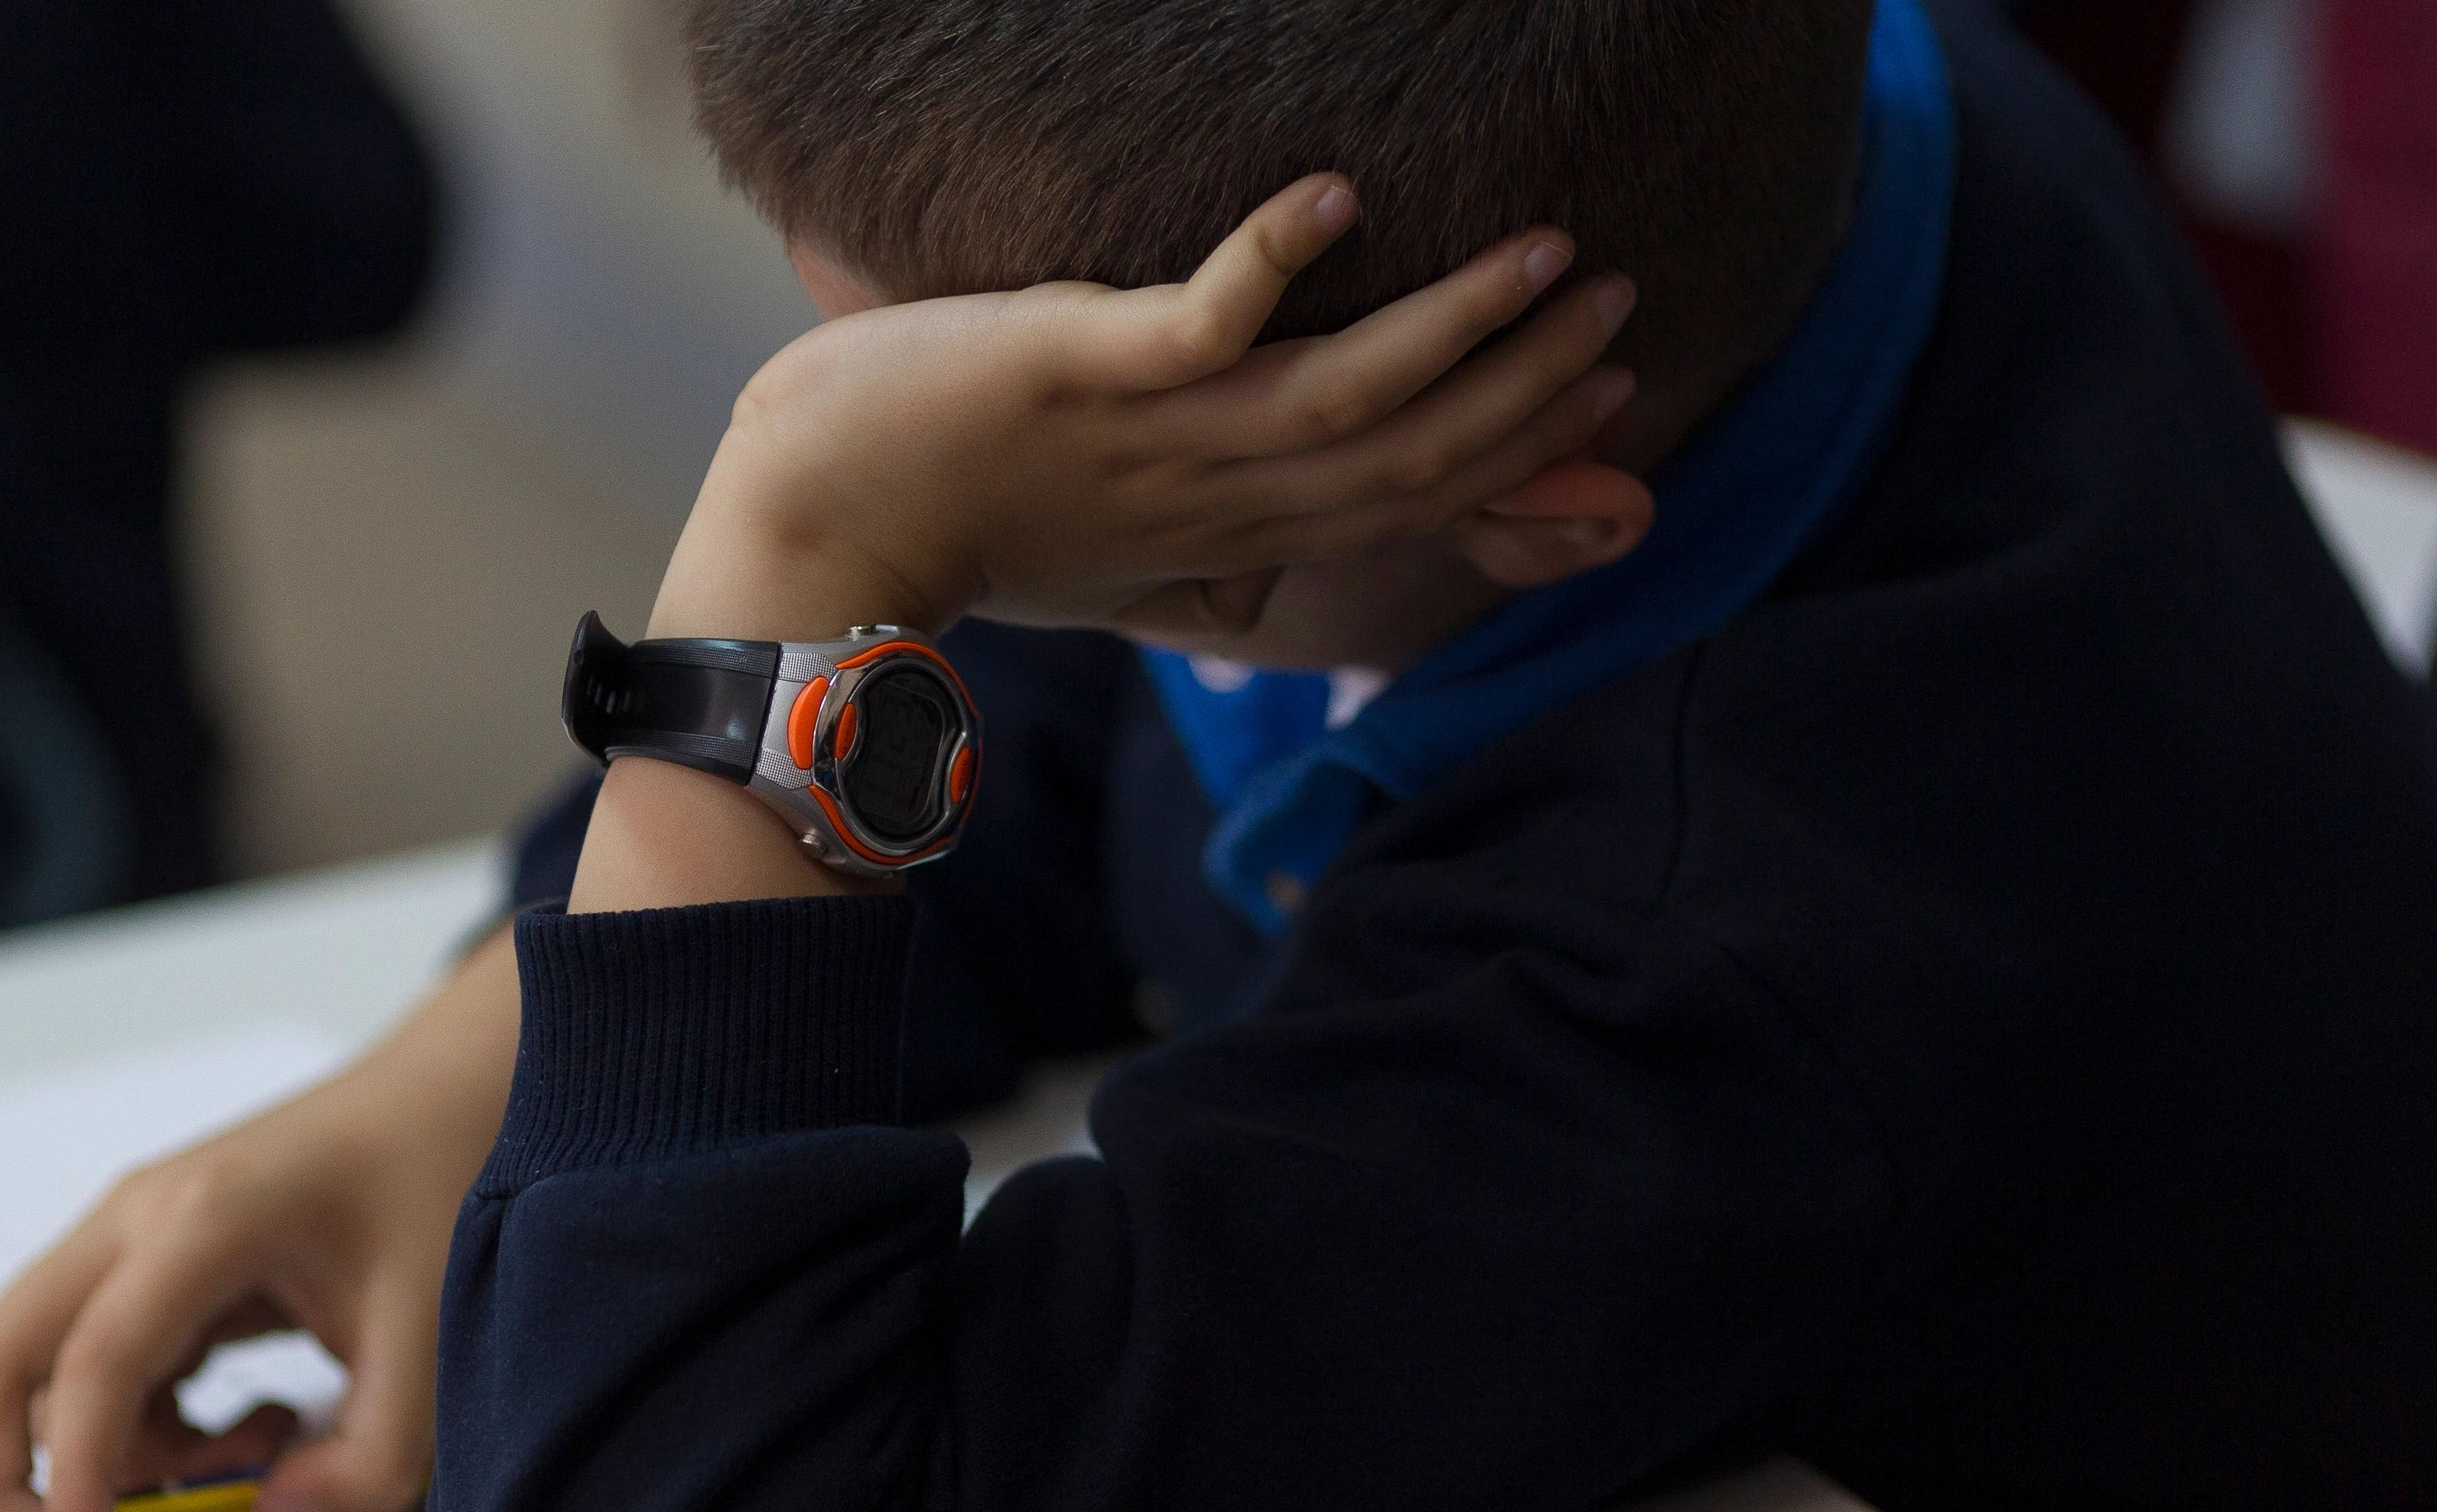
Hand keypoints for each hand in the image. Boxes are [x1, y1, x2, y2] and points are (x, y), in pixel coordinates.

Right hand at [0, 931, 522, 1511]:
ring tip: (252, 1449)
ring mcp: (133, 1230)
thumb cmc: (435, 1182)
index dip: (81, 1469)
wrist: (443, 1094)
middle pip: (2, 1355)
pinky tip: (253, 1418)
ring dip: (113, 1445)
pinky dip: (144, 1419)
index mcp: (207, 1217)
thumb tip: (277, 1511)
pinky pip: (100, 1362)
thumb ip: (368, 1451)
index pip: (98, 1361)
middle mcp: (141, 1216)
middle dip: (6, 1466)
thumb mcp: (427, 1333)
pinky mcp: (150, 1257)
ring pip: (44, 1368)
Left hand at [650, 172, 1640, 644]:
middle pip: (1409, 449)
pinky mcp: (1080, 371)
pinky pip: (1196, 319)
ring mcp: (1152, 435)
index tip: (1603, 385)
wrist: (819, 543)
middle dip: (1526, 381)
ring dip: (1455, 326)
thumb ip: (1198, 569)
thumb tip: (1266, 588)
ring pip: (1343, 396)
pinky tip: (1340, 193)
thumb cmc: (959, 537)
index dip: (1517, 444)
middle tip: (1616, 302)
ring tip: (1547, 247)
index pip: (1408, 494)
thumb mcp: (1109, 571)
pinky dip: (1269, 261)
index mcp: (1230, 530)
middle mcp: (1214, 491)